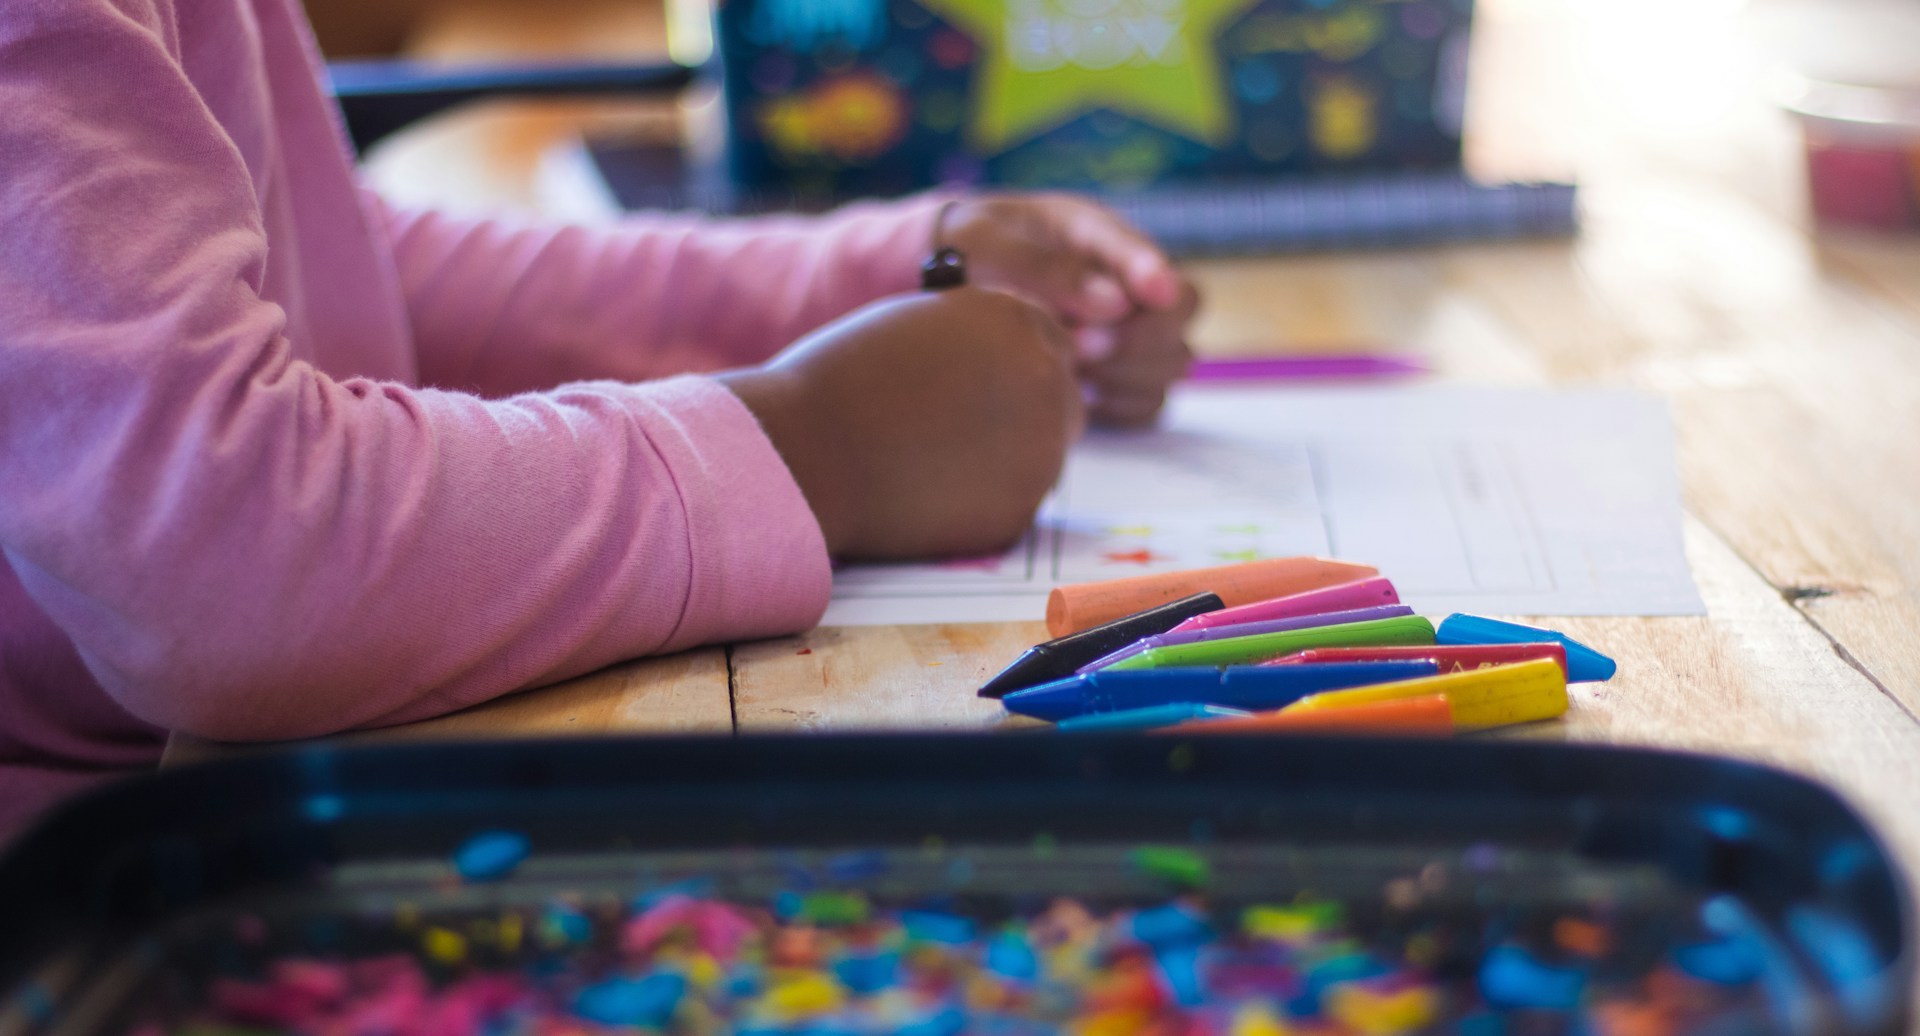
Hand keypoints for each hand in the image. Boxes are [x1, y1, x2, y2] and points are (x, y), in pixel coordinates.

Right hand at [718, 288, 1083, 560]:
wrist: (807, 451)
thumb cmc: (840, 379)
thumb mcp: (920, 324)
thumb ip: (974, 337)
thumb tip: (1004, 361)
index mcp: (1015, 319)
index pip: (1049, 338)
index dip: (1017, 363)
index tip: (992, 381)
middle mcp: (1044, 377)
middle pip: (1063, 395)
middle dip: (1027, 409)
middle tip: (971, 427)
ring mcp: (1041, 448)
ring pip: (1046, 451)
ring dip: (1009, 454)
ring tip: (937, 456)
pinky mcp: (1021, 509)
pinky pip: (1018, 500)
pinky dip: (986, 500)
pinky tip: (933, 490)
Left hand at [941, 193, 1197, 426]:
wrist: (948, 279)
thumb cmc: (968, 248)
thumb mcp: (986, 242)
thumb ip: (1043, 267)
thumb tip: (1113, 304)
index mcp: (1095, 233)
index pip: (1145, 253)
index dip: (1155, 275)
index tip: (1156, 294)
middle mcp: (1126, 281)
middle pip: (1183, 309)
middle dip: (1140, 335)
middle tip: (1080, 346)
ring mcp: (1130, 330)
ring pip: (1174, 361)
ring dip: (1129, 373)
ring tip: (1070, 367)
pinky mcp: (1121, 376)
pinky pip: (1150, 403)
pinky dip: (1123, 406)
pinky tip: (1080, 394)